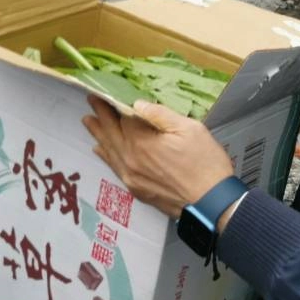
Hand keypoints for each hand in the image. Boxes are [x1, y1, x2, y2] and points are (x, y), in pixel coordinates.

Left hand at [82, 96, 234, 218]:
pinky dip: (106, 156)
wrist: (212, 204)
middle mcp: (130, 159)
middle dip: (100, 117)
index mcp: (141, 141)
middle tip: (90, 103)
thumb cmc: (206, 163)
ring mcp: (132, 176)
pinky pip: (115, 168)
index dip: (111, 105)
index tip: (101, 94)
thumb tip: (137, 104)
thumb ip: (160, 115)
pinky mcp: (137, 190)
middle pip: (111, 133)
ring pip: (110, 151)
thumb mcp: (190, 129)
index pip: (121, 118)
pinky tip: (100, 150)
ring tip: (88, 123)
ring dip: (98, 135)